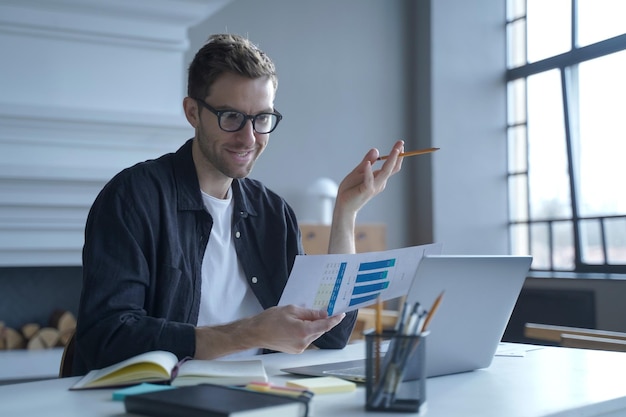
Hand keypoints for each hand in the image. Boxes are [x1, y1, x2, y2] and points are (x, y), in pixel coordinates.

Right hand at [194, 305, 345, 357]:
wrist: (255, 332)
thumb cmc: (269, 320)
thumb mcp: (291, 310)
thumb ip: (309, 313)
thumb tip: (323, 314)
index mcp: (303, 331)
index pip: (325, 325)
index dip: (334, 319)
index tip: (341, 314)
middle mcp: (303, 342)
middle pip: (320, 330)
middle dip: (321, 320)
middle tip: (320, 310)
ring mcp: (300, 348)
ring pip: (313, 335)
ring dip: (312, 326)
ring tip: (301, 317)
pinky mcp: (296, 350)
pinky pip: (307, 339)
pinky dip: (306, 331)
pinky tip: (297, 325)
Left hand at [334, 140, 404, 218]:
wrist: (343, 205)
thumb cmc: (350, 189)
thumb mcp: (358, 171)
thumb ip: (367, 161)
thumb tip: (376, 150)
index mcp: (378, 178)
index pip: (391, 166)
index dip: (397, 155)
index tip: (401, 143)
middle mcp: (379, 182)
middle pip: (391, 168)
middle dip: (397, 155)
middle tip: (401, 142)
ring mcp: (374, 187)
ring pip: (385, 172)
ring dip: (390, 161)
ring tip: (395, 150)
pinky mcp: (365, 191)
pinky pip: (368, 180)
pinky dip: (368, 172)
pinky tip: (367, 164)